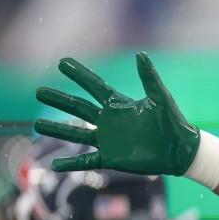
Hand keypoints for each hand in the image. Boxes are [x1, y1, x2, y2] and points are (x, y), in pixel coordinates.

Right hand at [34, 53, 200, 174]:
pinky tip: (54, 165)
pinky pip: (87, 161)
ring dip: (57, 129)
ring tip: (37, 126)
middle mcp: (109, 120)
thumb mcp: (161, 99)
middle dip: (59, 100)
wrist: (181, 151)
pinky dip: (71, 164)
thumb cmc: (174, 123)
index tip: (63, 62)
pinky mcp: (111, 157)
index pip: (95, 86)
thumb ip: (149, 78)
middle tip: (39, 92)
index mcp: (120, 104)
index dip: (80, 75)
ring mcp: (108, 139)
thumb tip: (140, 54)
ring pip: (77, 134)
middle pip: (79, 107)